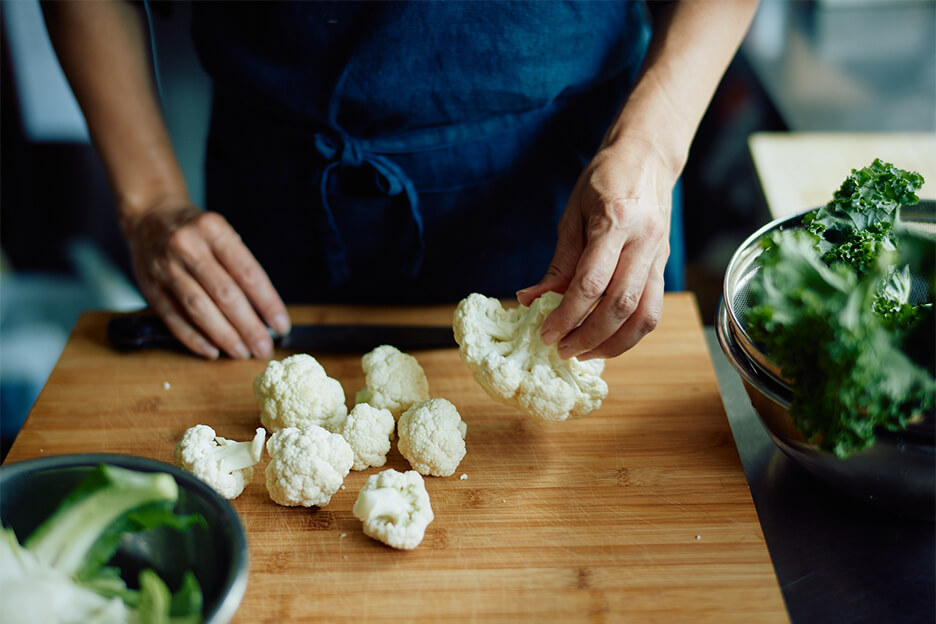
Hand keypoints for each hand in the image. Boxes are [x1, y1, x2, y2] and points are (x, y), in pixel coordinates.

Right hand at [123, 201, 290, 358]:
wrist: (149, 216)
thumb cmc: (197, 231)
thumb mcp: (222, 233)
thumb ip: (240, 266)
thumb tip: (265, 312)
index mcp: (214, 230)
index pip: (248, 273)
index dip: (267, 302)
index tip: (282, 325)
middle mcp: (188, 247)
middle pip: (224, 294)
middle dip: (248, 326)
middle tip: (264, 348)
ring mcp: (165, 267)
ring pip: (199, 308)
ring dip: (224, 336)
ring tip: (242, 353)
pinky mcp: (148, 286)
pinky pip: (173, 318)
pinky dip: (194, 338)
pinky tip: (212, 351)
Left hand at [517, 139, 672, 359]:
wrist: (647, 157)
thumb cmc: (604, 180)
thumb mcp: (572, 214)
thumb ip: (558, 263)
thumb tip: (530, 301)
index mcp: (616, 222)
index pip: (591, 283)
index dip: (566, 315)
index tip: (545, 333)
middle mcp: (644, 241)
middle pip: (620, 306)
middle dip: (588, 336)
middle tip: (561, 349)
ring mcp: (659, 255)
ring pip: (645, 316)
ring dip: (614, 343)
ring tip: (584, 353)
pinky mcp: (664, 266)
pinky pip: (652, 310)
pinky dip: (630, 333)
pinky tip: (606, 339)